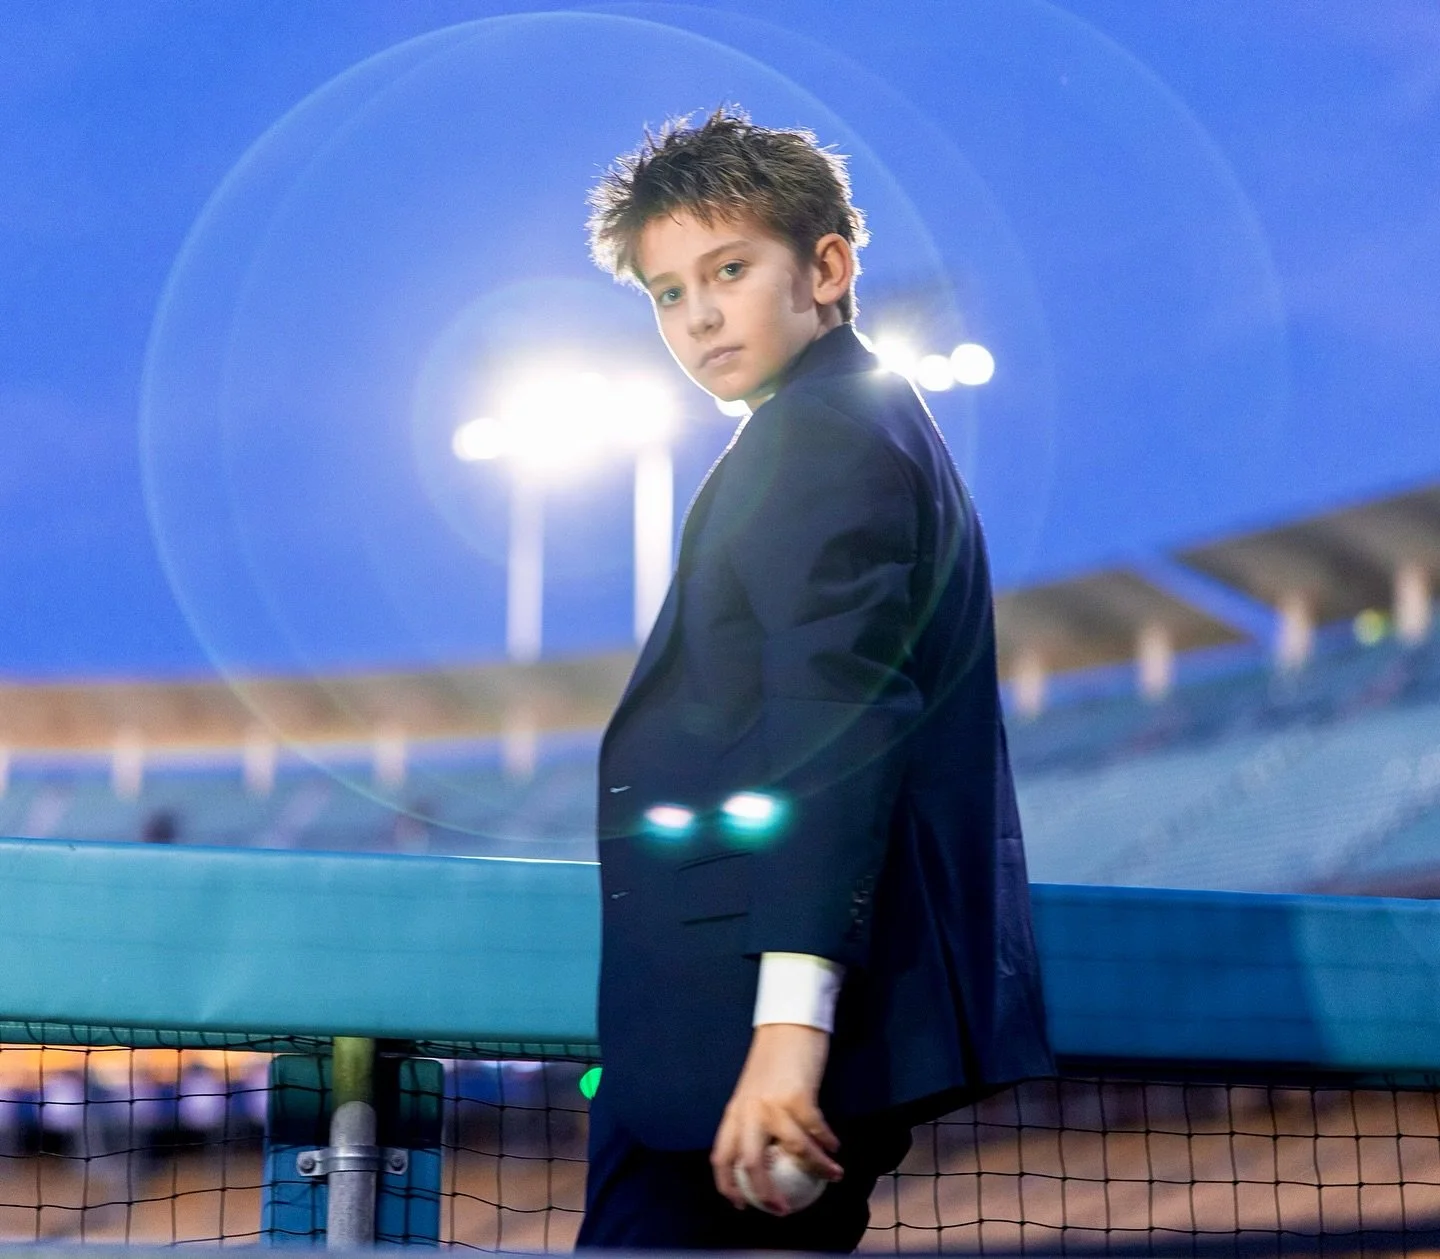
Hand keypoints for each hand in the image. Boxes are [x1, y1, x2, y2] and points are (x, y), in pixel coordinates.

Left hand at [710, 1023, 843, 1213]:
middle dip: (767, 1193)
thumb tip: (767, 1156)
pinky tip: (836, 1149)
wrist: (789, 1022)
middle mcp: (749, 1110)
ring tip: (834, 1175)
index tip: (741, 1204)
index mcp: (735, 1111)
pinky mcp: (798, 1096)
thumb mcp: (755, 1091)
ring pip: (794, 1149)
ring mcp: (773, 1103)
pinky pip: (816, 1130)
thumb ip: (755, 1119)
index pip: (721, 1156)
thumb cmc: (774, 1057)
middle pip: (752, 1163)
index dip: (727, 1185)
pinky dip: (828, 1143)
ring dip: (817, 1167)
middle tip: (783, 1209)